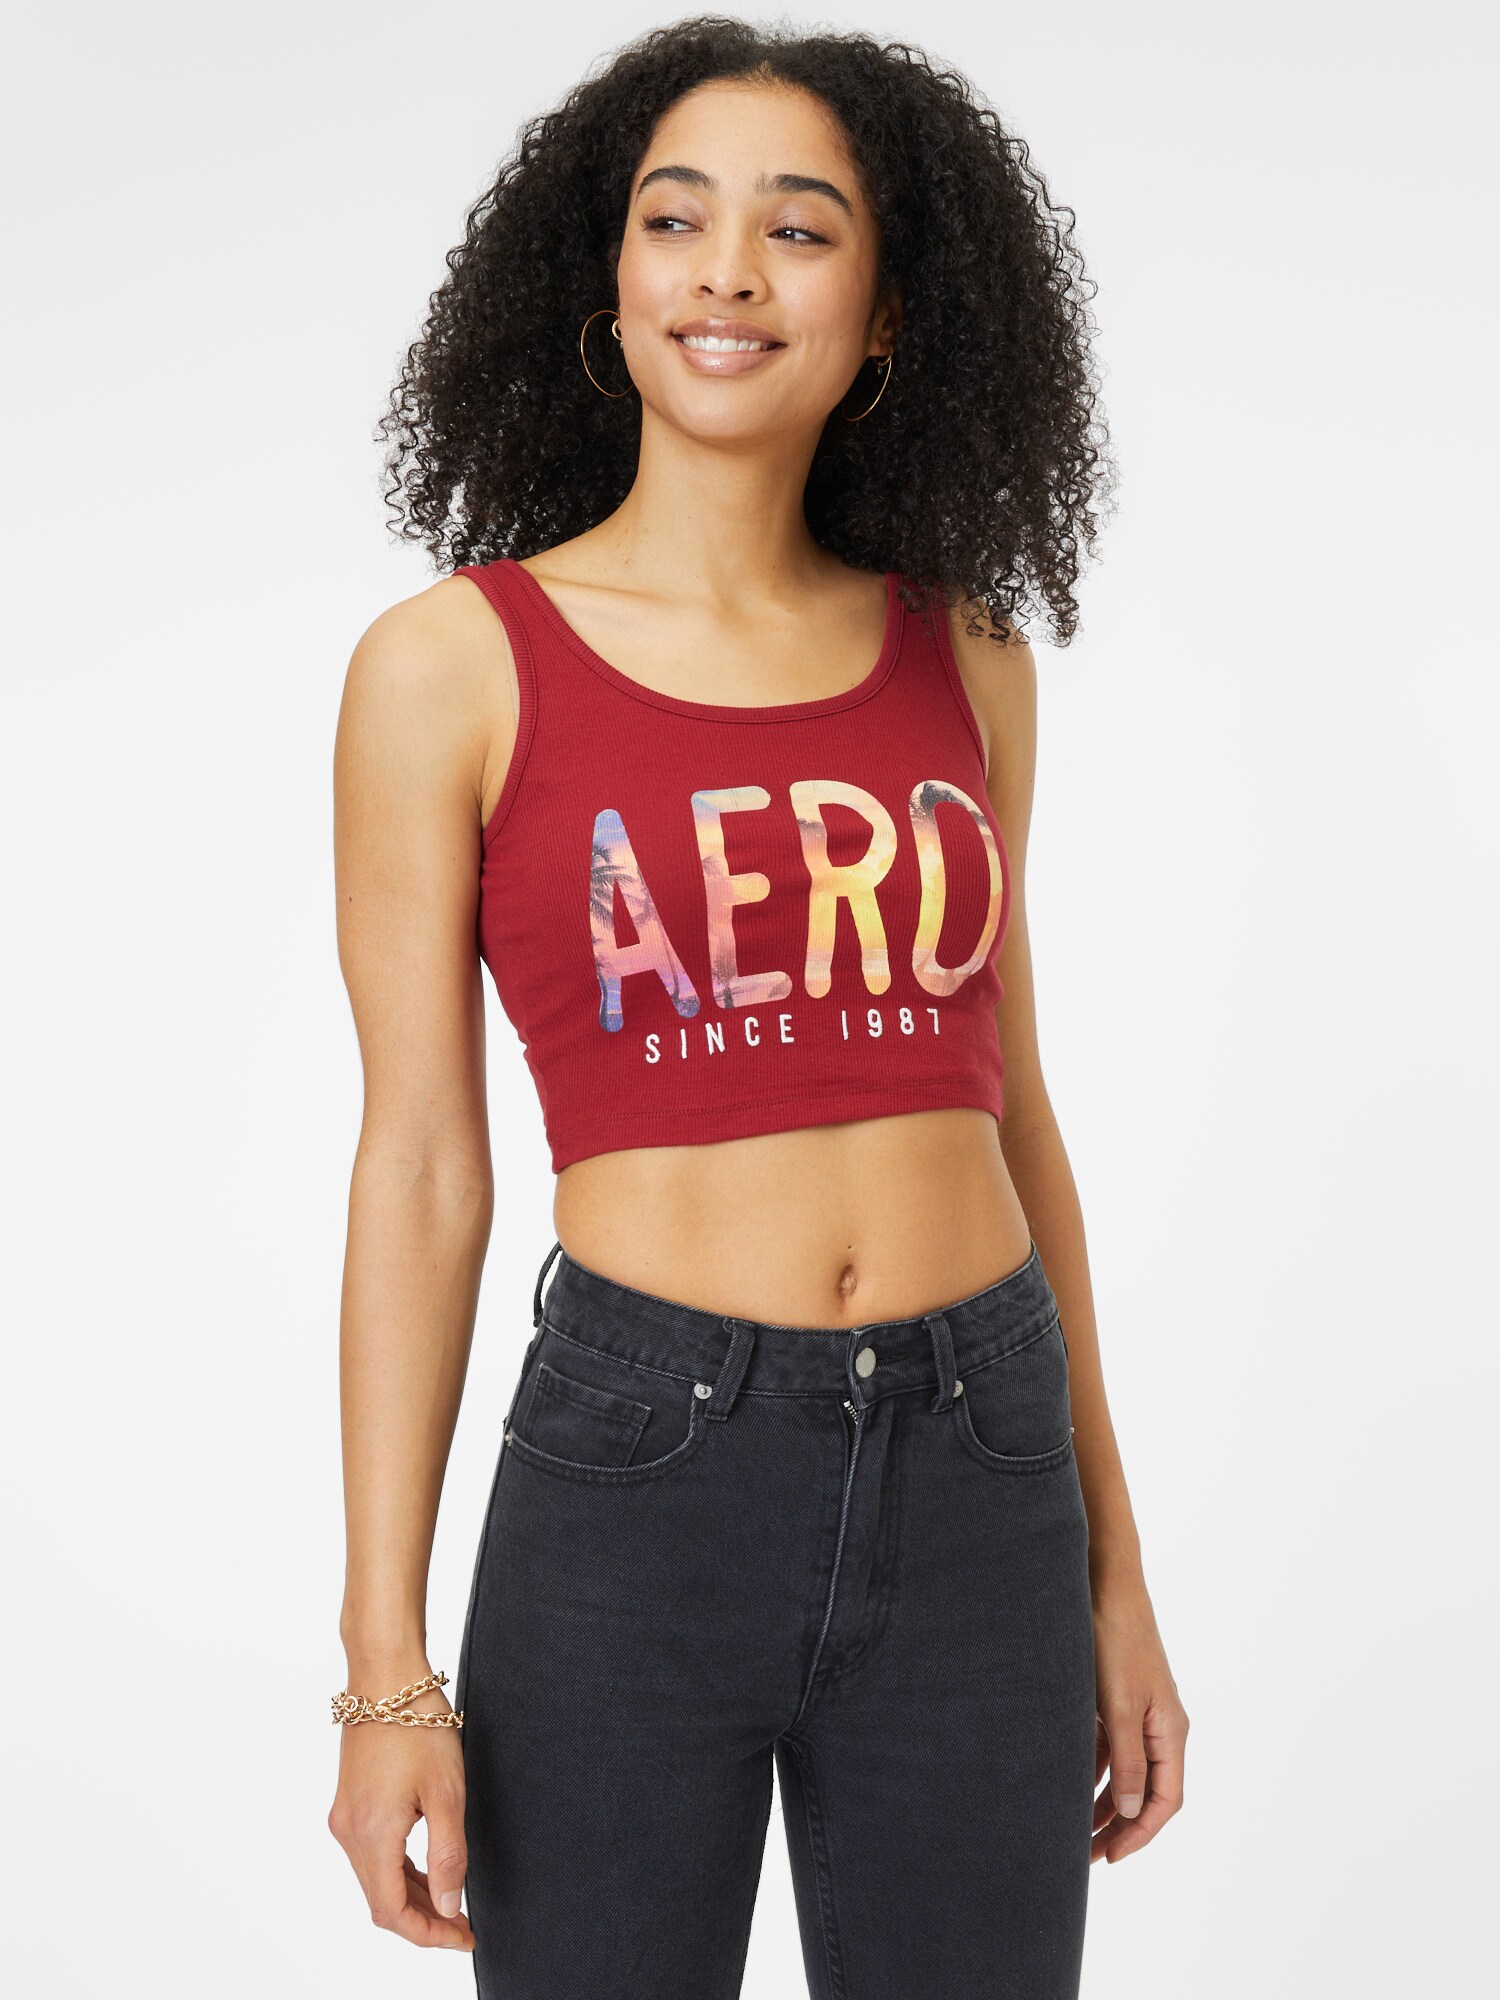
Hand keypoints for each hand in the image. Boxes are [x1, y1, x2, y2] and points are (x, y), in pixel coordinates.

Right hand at [327, 1670, 474, 1950]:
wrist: (385, 1674)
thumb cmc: (418, 1724)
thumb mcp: (446, 1792)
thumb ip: (448, 1855)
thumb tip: (449, 1906)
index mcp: (371, 1836)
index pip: (393, 1912)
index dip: (428, 1934)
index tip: (463, 1937)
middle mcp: (349, 1832)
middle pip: (382, 1900)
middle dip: (424, 1919)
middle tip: (464, 1924)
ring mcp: (346, 1817)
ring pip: (376, 1878)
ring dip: (412, 1895)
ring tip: (452, 1900)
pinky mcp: (350, 1802)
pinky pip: (372, 1853)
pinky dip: (399, 1869)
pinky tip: (426, 1869)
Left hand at [1090, 1579, 1188, 1864]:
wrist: (1105, 1585)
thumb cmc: (1117, 1640)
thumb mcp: (1121, 1706)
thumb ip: (1128, 1760)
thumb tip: (1134, 1812)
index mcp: (1170, 1731)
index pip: (1166, 1799)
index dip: (1141, 1833)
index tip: (1112, 1856)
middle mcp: (1159, 1726)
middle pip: (1145, 1791)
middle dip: (1119, 1826)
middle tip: (1087, 1857)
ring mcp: (1138, 1713)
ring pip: (1124, 1773)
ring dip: (1103, 1803)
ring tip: (1074, 1833)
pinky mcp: (1115, 1699)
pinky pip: (1107, 1748)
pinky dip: (1091, 1770)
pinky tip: (1066, 1788)